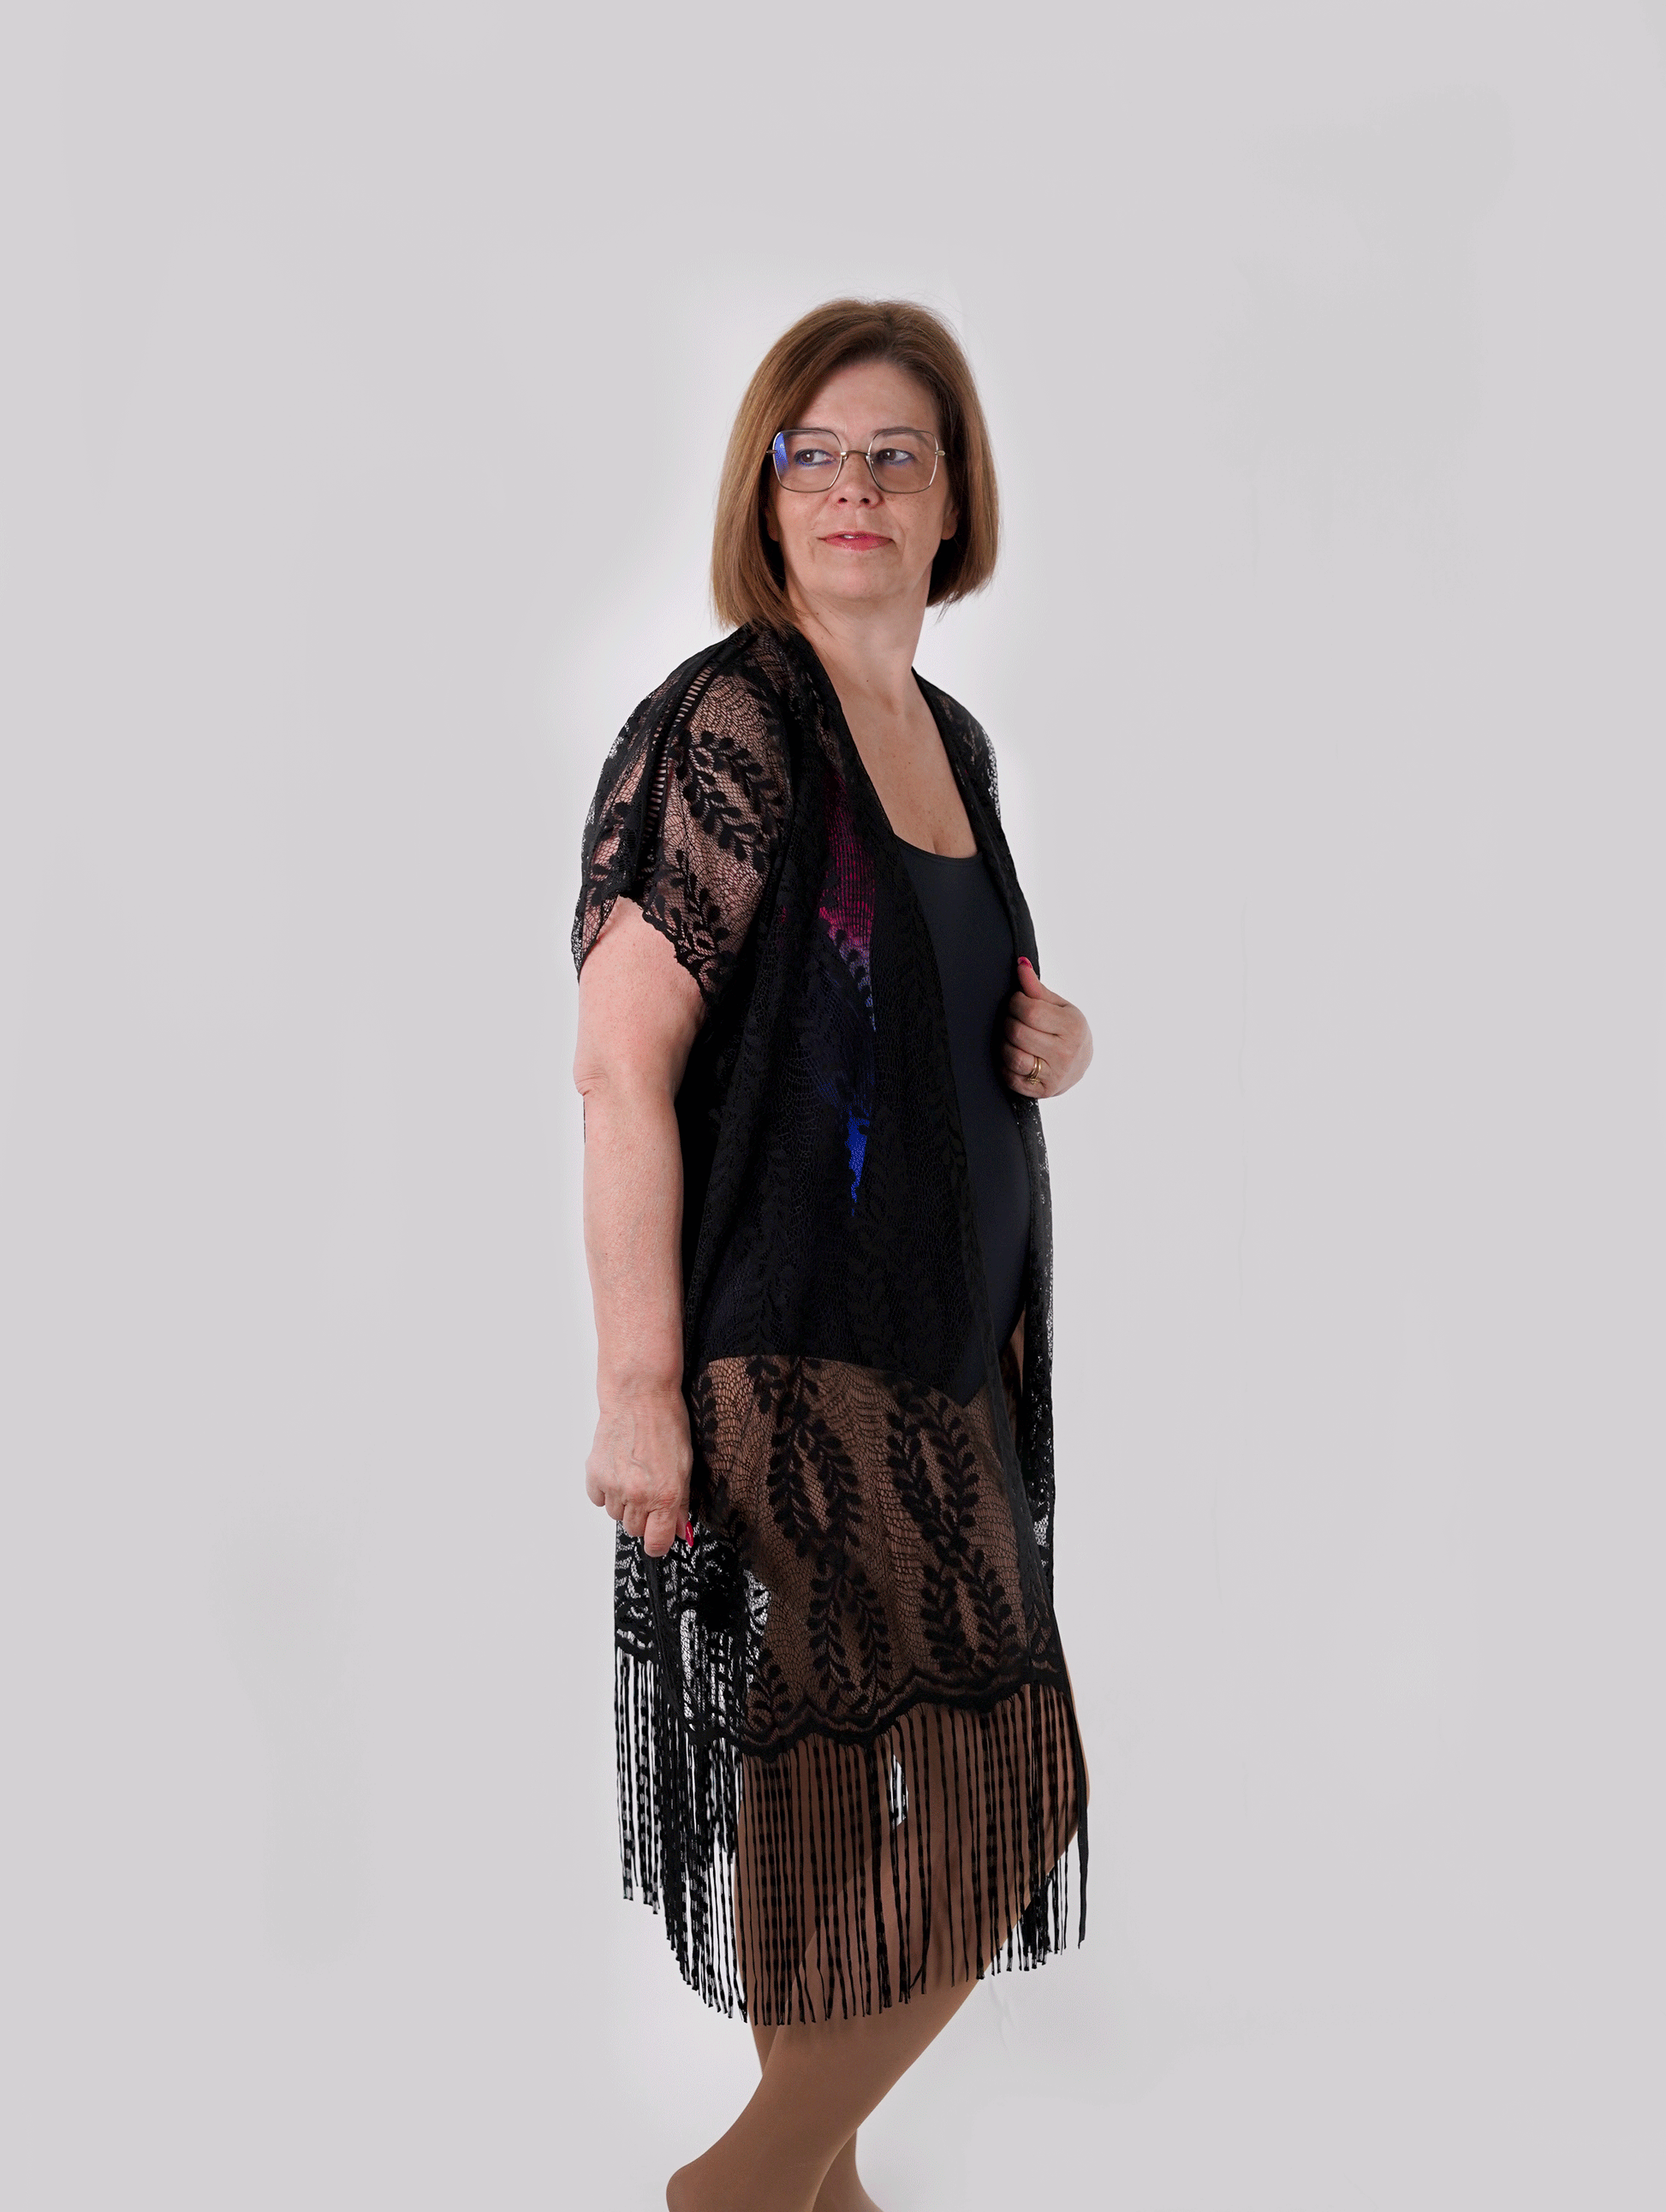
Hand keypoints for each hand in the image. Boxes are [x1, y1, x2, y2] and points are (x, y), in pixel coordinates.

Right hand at [584, 1383, 692, 1557]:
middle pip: (635, 1530)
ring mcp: (614, 1485)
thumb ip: (681, 1503)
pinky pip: (598, 1499)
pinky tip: (618, 1470)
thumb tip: (680, 1532)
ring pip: (616, 1515)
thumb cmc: (666, 1424)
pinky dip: (606, 1490)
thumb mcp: (685, 1465)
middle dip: (643, 1516)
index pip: (657, 1542)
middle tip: (649, 1490)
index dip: (659, 1542)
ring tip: (634, 1474)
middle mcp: (639, 1494)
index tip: (659, 1536)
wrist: (639, 1397)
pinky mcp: (594, 1474)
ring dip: (624, 1502)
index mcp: (666, 1495)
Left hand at [1002, 957, 1092, 1099]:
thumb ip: (1037, 989)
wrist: (1081, 1064)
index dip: (1015, 1003)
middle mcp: (1065, 1053)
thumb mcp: (1059, 1007)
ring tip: (1009, 1035)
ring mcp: (1053, 1075)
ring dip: (1002, 1043)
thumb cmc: (1067, 1030)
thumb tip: (1021, 964)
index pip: (1030, 1011)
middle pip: (1017, 1033)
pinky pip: (1010, 1077)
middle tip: (1010, 1018)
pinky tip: (1010, 1053)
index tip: (1016, 1002)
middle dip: (1007, 1021)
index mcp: (1072, 1027)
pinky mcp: (1041, 1091)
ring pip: (1012, 1056)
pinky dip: (1003, 1064)